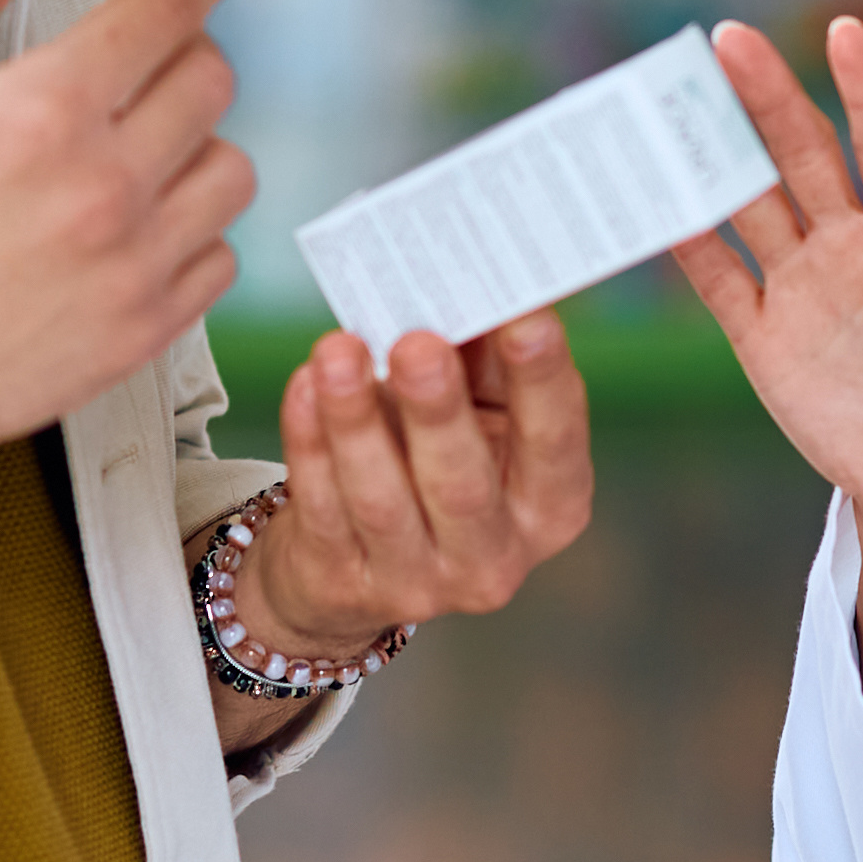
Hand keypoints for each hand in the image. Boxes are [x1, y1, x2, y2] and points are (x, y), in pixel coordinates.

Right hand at [0, 0, 270, 479]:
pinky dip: (185, 237)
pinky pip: (219, 258)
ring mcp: (129, 268)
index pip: (168, 6)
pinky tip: (118, 235)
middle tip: (114, 80)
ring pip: (230, 170)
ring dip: (187, 151)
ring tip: (114, 162)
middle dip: (174, 61)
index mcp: (42, 110)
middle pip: (211, 81)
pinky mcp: (140, 334)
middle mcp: (101, 188)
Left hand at [243, 314, 594, 663]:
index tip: (526, 318)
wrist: (359, 562)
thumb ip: (484, 358)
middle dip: (439, 410)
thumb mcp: (477, 416)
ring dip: (356, 419)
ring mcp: (415, 583)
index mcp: (549, 505)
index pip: (556, 443)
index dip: (543, 380)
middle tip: (418, 343)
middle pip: (464, 485)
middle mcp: (493, 557)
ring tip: (338, 353)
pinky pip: (321, 506)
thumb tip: (470, 278)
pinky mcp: (342, 582)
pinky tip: (306, 387)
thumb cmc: (433, 461)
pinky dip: (310, 441)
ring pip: (381, 499)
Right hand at [666, 18, 862, 538]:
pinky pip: (720, 281)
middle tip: (730, 39)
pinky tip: (657, 205)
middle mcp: (853, 242)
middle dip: (767, 95)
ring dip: (714, 155)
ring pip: (751, 202)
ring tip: (671, 103)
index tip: (846, 31)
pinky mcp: (766, 338)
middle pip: (802, 154)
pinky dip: (688, 244)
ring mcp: (804, 285)